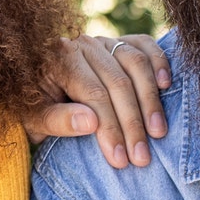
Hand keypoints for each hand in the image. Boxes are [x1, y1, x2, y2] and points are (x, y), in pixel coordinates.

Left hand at [25, 34, 169, 168]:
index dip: (110, 128)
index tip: (120, 159)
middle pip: (118, 82)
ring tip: (158, 133)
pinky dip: (159, 62)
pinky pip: (145, 45)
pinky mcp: (119, 41)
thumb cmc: (34, 106)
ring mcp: (103, 40)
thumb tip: (90, 122)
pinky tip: (166, 87)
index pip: (93, 94)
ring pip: (136, 64)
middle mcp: (83, 45)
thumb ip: (56, 120)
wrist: (35, 84)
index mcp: (59, 60)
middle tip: (142, 157)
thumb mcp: (34, 119)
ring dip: (150, 100)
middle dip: (132, 123)